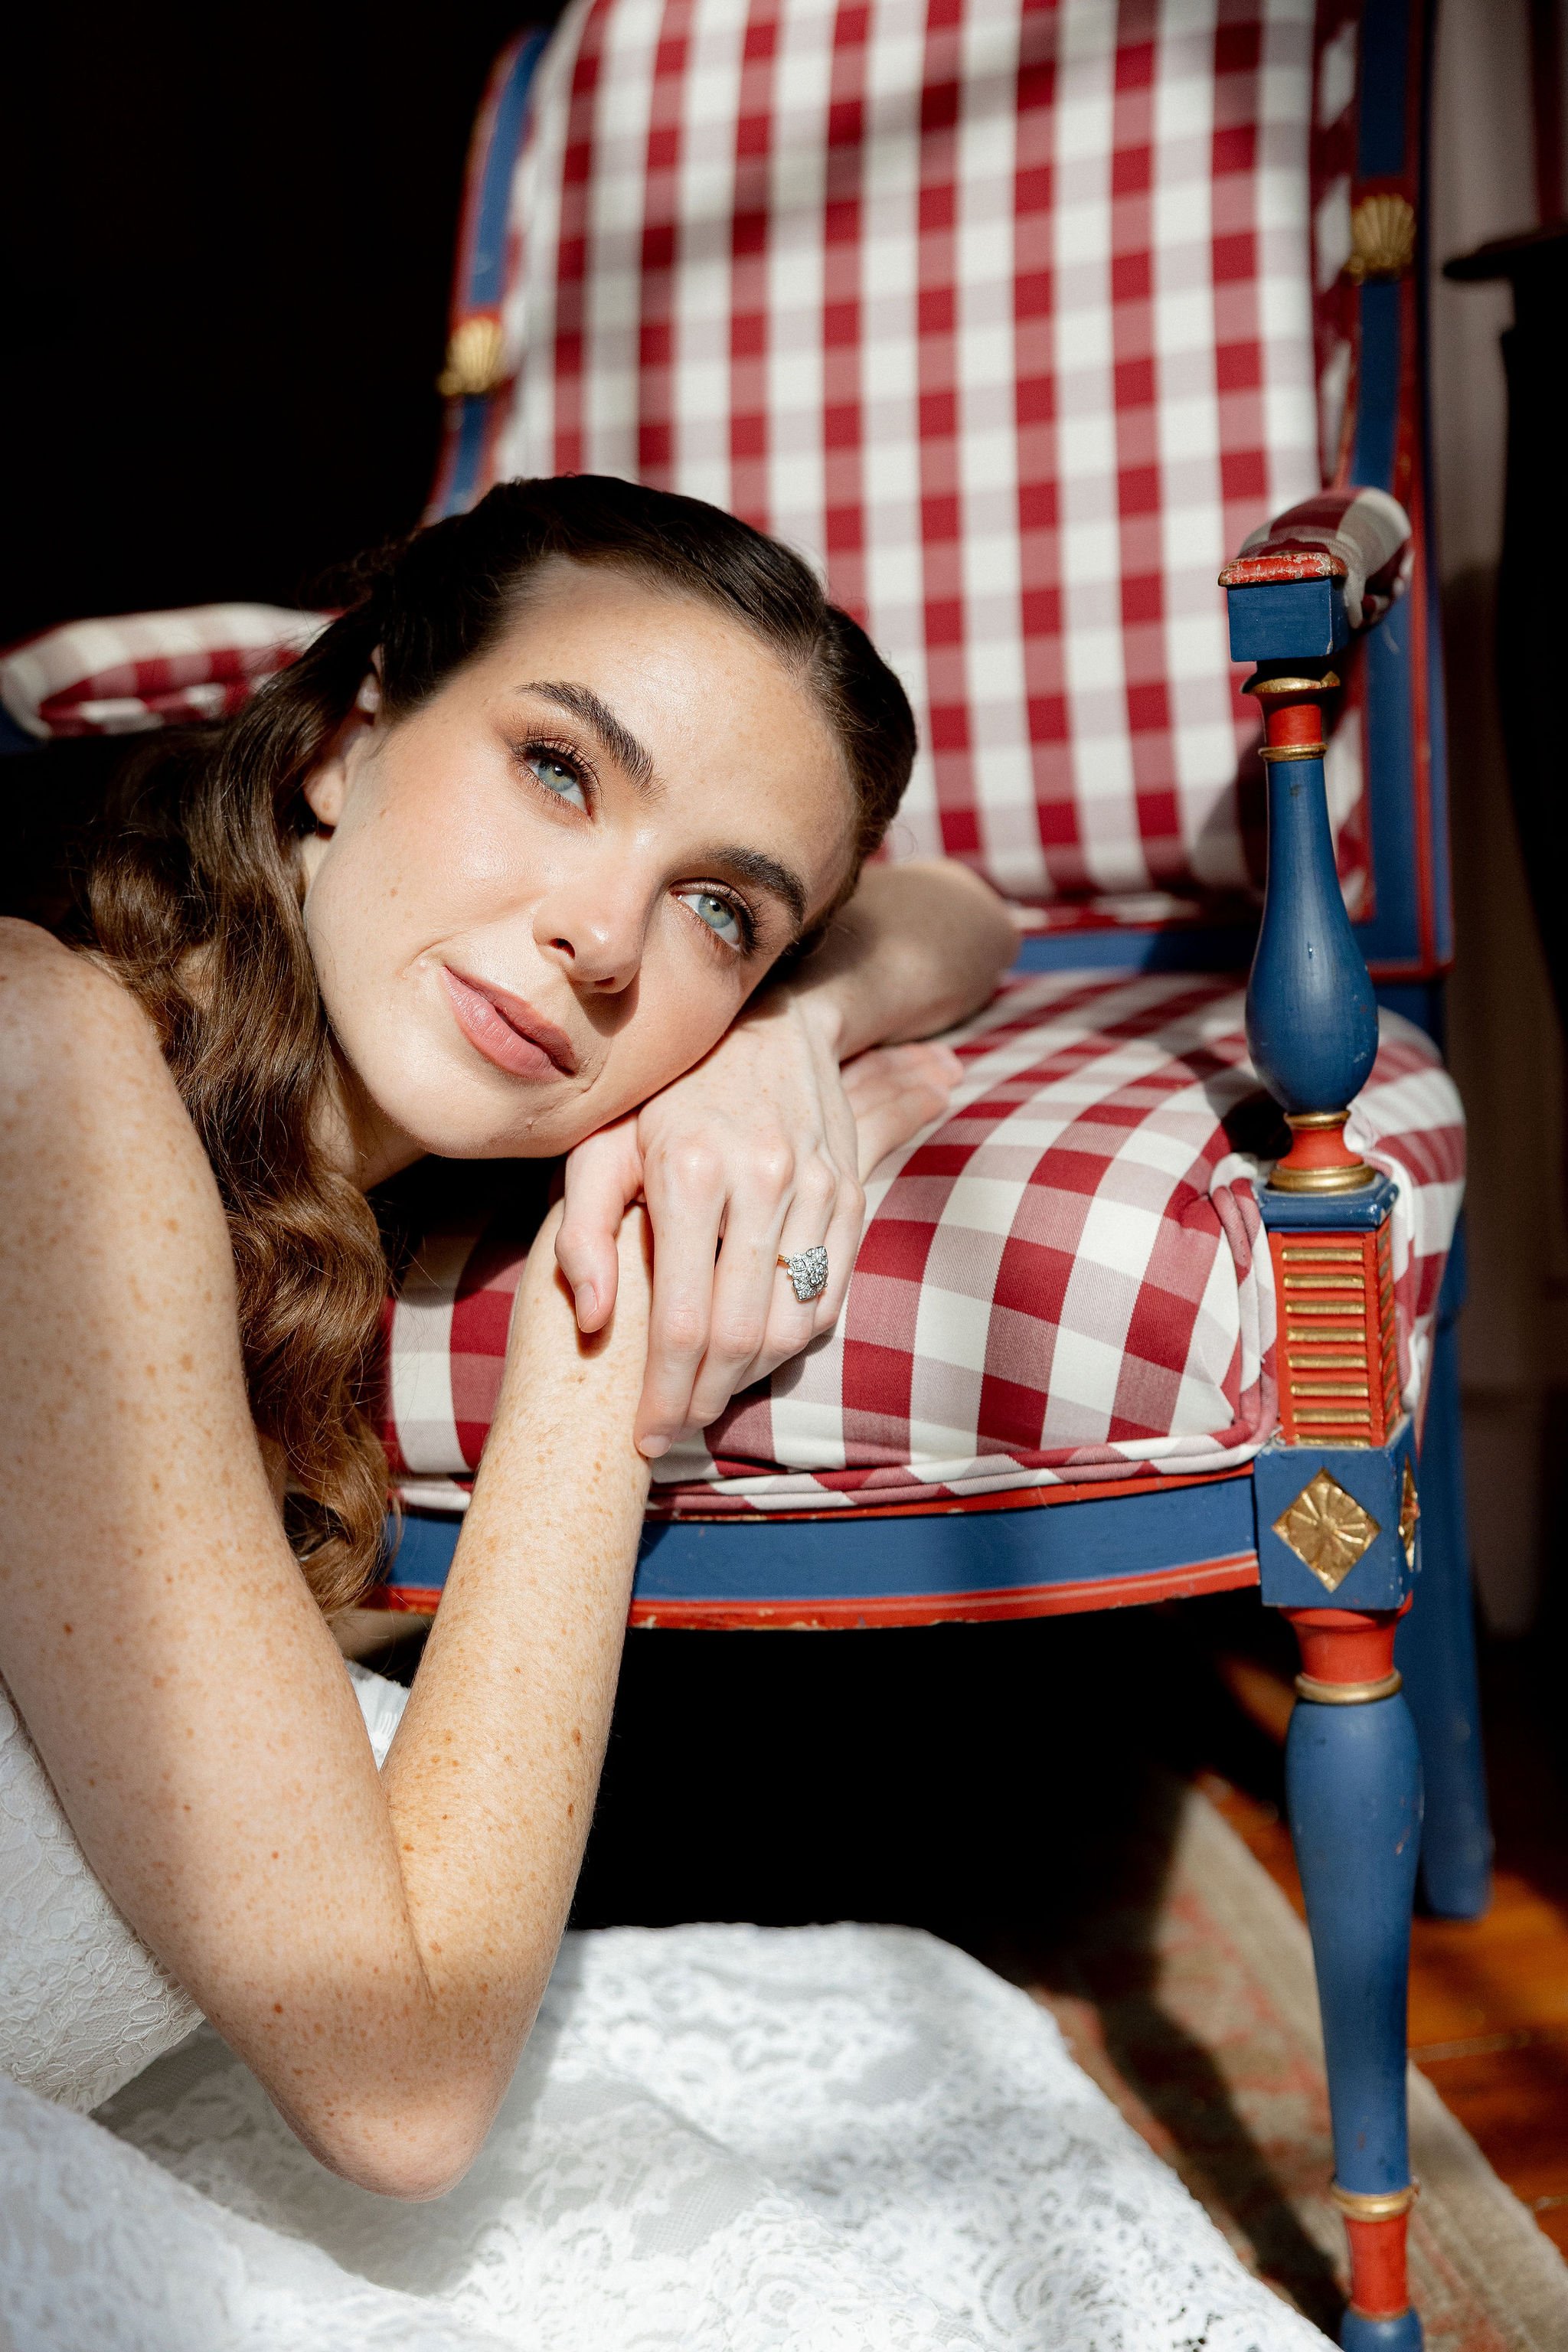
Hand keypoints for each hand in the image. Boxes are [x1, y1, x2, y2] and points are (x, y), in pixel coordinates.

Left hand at [556, 999, 959, 1455]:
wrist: (764, 1020)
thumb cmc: (663, 1091)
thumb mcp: (597, 1145)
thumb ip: (581, 1232)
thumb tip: (594, 1321)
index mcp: (690, 1172)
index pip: (686, 1321)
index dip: (666, 1393)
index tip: (644, 1436)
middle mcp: (762, 1181)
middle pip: (742, 1336)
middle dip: (705, 1399)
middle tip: (672, 1429)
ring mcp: (816, 1187)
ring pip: (792, 1324)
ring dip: (750, 1378)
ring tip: (706, 1395)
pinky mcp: (849, 1193)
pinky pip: (828, 1295)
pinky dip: (792, 1340)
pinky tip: (753, 1354)